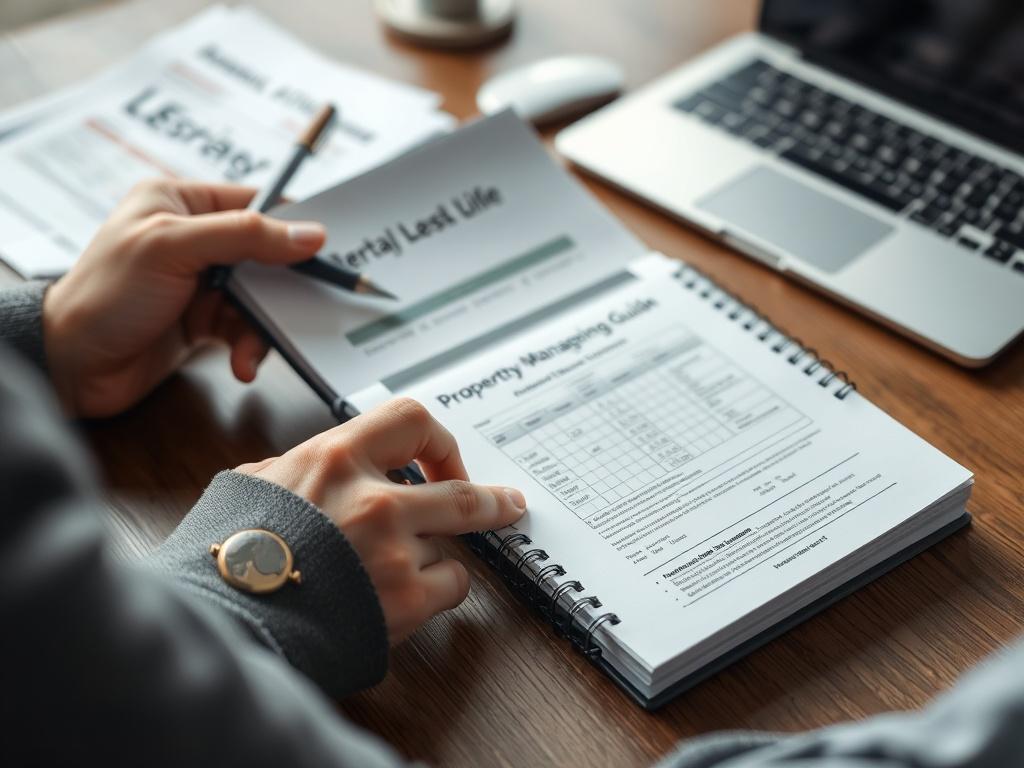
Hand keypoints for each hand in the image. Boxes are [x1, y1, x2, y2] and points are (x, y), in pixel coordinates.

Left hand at [42, 178, 326, 417]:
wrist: (73, 366)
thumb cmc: (106, 295)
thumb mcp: (174, 248)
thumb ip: (244, 236)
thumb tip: (309, 233)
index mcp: (180, 202)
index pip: (255, 202)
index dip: (293, 224)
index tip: (327, 247)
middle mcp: (193, 238)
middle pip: (266, 255)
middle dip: (283, 287)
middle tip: (306, 305)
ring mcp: (200, 282)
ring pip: (262, 297)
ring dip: (262, 326)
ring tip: (249, 349)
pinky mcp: (202, 320)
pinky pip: (245, 328)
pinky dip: (249, 347)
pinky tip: (241, 365)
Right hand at [236, 398, 527, 643]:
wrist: (222, 621)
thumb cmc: (228, 556)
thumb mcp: (254, 486)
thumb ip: (297, 470)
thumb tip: (311, 470)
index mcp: (336, 459)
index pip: (412, 419)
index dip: (437, 442)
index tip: (441, 461)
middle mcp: (374, 498)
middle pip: (461, 491)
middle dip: (492, 501)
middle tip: (508, 504)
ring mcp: (395, 550)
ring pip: (451, 545)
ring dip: (433, 558)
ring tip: (394, 574)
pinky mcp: (406, 599)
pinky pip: (451, 586)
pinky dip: (436, 592)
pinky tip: (401, 599)